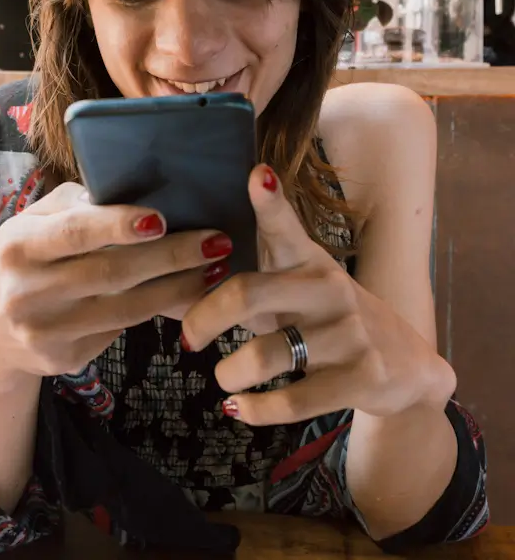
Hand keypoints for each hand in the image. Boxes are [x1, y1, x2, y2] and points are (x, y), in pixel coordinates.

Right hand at [0, 183, 232, 378]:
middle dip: (172, 256)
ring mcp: (46, 331)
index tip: (163, 219)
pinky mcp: (65, 358)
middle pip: (112, 273)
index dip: (119, 225)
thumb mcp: (34, 224)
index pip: (74, 232)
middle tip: (217, 241)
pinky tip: (188, 295)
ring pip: (127, 309)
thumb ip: (77, 207)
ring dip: (178, 287)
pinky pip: (122, 331)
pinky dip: (159, 311)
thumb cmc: (26, 259)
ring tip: (216, 268)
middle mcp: (27, 291)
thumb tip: (141, 199)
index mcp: (18, 245)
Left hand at [181, 165, 455, 425]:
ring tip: (224, 380)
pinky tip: (241, 409)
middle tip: (189, 339)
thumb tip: (179, 293)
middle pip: (249, 294)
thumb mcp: (299, 291)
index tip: (256, 175)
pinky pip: (290, 401)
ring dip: (230, 374)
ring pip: (265, 355)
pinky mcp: (361, 378)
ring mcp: (348, 333)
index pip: (285, 228)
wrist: (405, 366)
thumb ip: (251, 287)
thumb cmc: (328, 320)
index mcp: (309, 262)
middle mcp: (329, 289)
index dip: (270, 203)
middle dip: (205, 319)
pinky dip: (254, 410)